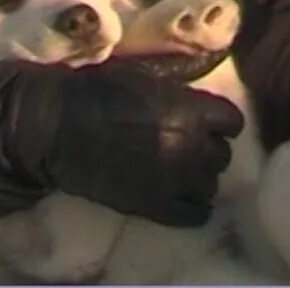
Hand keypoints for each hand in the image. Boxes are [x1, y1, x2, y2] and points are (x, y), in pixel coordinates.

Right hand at [4, 59, 244, 226]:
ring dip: (199, 179)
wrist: (56, 127)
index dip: (220, 122)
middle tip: (188, 147)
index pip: (233, 122)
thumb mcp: (143, 75)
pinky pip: (195, 215)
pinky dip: (193, 208)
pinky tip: (179, 198)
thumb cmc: (94, 91)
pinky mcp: (155, 207)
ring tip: (180, 173)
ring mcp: (174, 180)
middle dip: (208, 150)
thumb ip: (177, 87)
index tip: (208, 123)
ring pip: (211, 186)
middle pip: (222, 156)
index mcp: (190, 110)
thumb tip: (197, 89)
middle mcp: (190, 147)